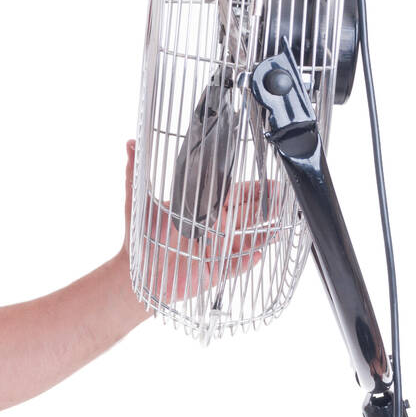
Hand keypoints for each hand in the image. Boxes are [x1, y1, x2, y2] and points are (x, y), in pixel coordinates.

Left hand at [121, 139, 280, 304]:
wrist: (137, 273)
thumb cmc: (139, 238)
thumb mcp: (138, 202)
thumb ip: (136, 172)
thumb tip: (130, 142)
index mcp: (201, 208)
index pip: (230, 193)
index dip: (250, 187)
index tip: (268, 178)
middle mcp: (214, 226)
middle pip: (247, 212)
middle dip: (266, 203)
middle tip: (285, 193)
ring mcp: (218, 248)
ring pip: (248, 236)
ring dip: (265, 229)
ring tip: (283, 220)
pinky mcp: (217, 269)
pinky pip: (238, 264)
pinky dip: (249, 259)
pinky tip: (261, 251)